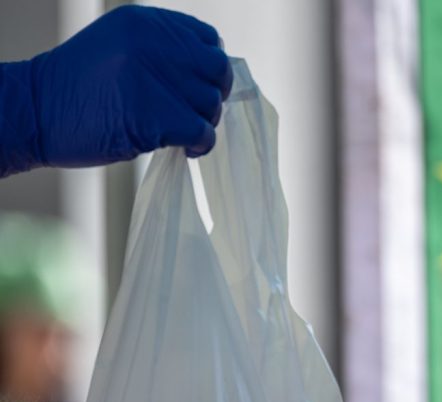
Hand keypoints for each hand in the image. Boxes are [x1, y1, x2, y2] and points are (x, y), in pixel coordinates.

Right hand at [28, 6, 231, 165]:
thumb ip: (161, 50)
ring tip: (180, 131)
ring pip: (211, 104)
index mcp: (146, 23)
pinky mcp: (154, 115)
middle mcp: (153, 43)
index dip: (209, 67)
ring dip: (203, 123)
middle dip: (214, 95)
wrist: (34, 112)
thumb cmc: (78, 87)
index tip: (198, 85)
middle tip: (195, 113)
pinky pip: (202, 132)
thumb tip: (209, 72)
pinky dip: (200, 144)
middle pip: (217, 70)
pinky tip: (184, 148)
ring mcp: (154, 78)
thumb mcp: (119, 46)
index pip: (208, 38)